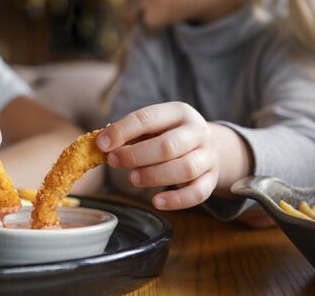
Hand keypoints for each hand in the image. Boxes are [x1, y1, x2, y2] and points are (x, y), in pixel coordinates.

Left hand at [98, 102, 226, 210]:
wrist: (208, 145)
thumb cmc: (169, 135)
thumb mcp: (153, 127)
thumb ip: (130, 134)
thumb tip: (102, 144)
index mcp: (178, 112)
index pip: (148, 117)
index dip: (123, 131)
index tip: (102, 144)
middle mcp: (197, 132)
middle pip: (168, 146)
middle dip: (136, 155)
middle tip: (114, 162)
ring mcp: (208, 156)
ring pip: (185, 169)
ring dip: (154, 175)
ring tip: (133, 179)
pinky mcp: (212, 179)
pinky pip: (198, 193)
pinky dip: (177, 200)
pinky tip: (157, 201)